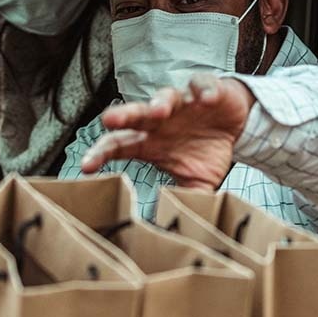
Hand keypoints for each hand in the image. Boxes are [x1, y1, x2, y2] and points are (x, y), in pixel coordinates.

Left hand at [81, 73, 255, 189]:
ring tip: (160, 111)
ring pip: (165, 96)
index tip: (86, 167)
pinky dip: (204, 91)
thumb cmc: (205, 152)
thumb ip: (183, 200)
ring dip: (160, 101)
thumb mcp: (196, 182)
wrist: (231, 125)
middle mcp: (160, 120)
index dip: (101, 154)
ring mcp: (182, 103)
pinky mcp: (206, 90)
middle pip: (135, 115)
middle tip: (108, 120)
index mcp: (150, 142)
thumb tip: (173, 230)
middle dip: (122, 116)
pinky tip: (207, 101)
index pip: (118, 146)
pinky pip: (202, 86)